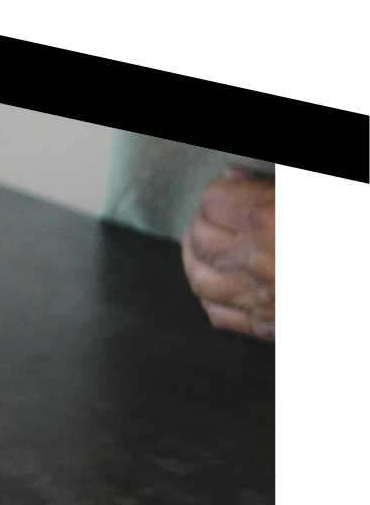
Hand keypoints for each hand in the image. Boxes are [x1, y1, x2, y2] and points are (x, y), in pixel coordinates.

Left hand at [182, 167, 276, 338]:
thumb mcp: (309, 192)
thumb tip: (232, 176)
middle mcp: (259, 262)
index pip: (214, 200)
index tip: (227, 189)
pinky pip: (220, 314)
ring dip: (196, 259)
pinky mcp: (271, 328)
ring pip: (200, 279)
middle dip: (202, 222)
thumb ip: (270, 186)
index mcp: (270, 221)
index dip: (218, 192)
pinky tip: (218, 285)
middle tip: (213, 215)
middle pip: (200, 238)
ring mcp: (262, 300)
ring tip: (204, 246)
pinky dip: (212, 297)